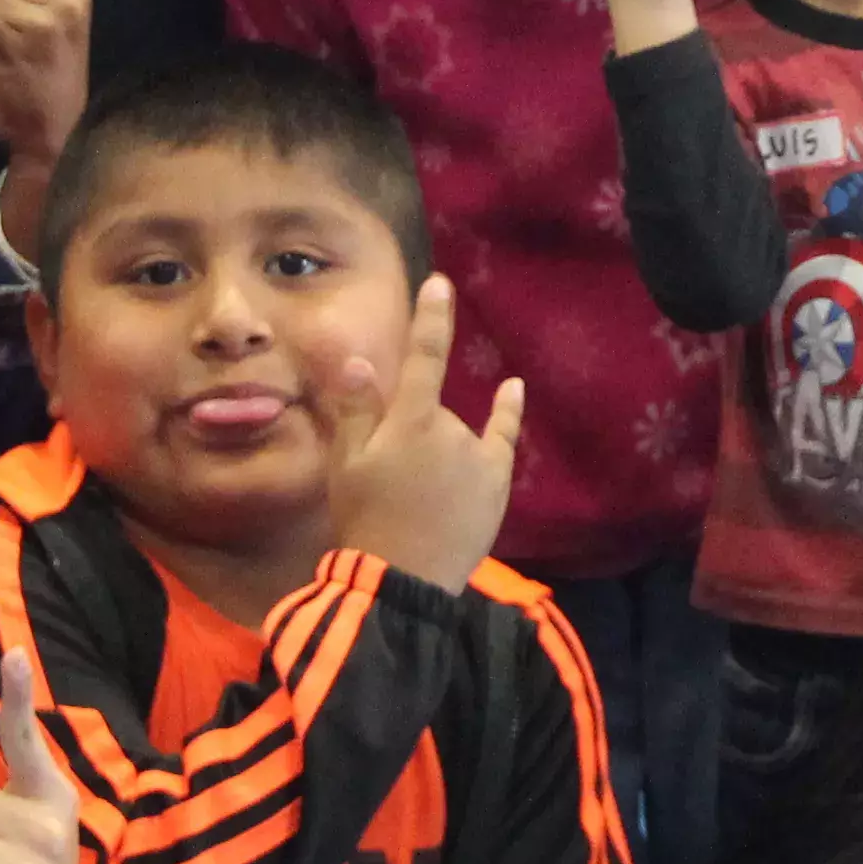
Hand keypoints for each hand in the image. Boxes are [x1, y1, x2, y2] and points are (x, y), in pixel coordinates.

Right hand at [327, 273, 522, 591]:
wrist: (404, 580)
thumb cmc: (365, 519)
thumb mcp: (348, 464)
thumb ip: (357, 410)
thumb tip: (361, 360)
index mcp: (411, 420)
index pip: (424, 357)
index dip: (432, 318)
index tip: (440, 284)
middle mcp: (452, 429)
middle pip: (431, 410)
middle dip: (411, 430)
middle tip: (387, 478)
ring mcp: (480, 456)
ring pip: (457, 432)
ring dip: (440, 447)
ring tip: (416, 495)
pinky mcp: (497, 483)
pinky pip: (503, 437)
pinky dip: (507, 413)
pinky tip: (514, 388)